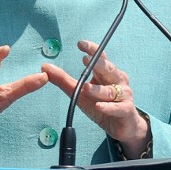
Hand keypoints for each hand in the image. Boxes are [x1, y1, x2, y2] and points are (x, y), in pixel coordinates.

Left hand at [41, 40, 150, 158]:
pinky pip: (117, 108)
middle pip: (108, 69)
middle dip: (98, 63)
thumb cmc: (101, 104)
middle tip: (86, 58)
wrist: (122, 126)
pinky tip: (99, 106)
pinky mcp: (126, 110)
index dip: (92, 50)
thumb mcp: (79, 92)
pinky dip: (108, 107)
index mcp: (106, 73)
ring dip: (98, 89)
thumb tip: (44, 66)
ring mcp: (123, 95)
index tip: (80, 44)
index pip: (100, 57)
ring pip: (110, 90)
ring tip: (85, 88)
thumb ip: (62, 79)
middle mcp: (117, 81)